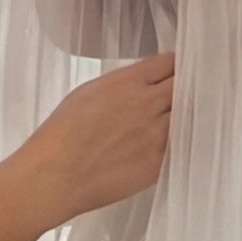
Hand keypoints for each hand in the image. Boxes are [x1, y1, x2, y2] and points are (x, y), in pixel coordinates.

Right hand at [15, 53, 174, 225]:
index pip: (170, 62)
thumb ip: (121, 84)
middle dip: (183, 88)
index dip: (173, 68)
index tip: (172, 74)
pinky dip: (177, 141)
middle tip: (177, 96)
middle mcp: (147, 104)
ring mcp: (157, 134)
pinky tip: (162, 144)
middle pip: (185, 86)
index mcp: (127, 82)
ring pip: (188, 115)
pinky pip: (180, 145)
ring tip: (167, 122)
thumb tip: (143, 83)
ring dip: (183, 115)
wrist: (54, 178)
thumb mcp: (87, 92)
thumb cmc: (60, 135)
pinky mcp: (159, 162)